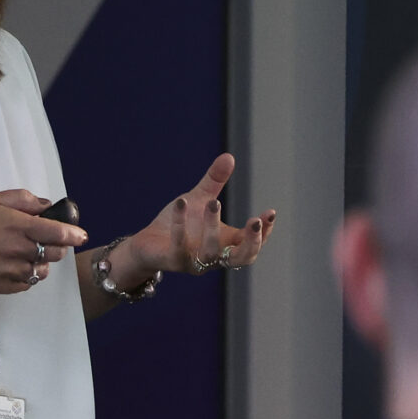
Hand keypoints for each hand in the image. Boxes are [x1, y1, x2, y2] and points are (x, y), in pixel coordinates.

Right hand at [0, 190, 86, 296]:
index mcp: (19, 226)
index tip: (80, 235)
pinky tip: (14, 266)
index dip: (74, 234)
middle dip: (56, 246)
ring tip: (25, 254)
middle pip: (55, 253)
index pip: (59, 233)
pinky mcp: (3, 287)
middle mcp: (20, 250)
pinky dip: (26, 276)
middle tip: (43, 240)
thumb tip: (45, 205)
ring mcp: (12, 271)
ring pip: (41, 270)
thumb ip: (21, 200)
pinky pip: (27, 284)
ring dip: (40, 262)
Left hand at [109, 154, 277, 290]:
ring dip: (213, 227)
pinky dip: (181, 225)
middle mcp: (215, 257)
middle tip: (255, 221)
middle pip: (243, 258)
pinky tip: (181, 203)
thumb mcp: (200, 199)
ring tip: (213, 202)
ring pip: (211, 252)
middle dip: (252, 242)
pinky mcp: (173, 261)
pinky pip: (179, 246)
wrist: (148, 243)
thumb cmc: (180, 224)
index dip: (265, 233)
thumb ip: (215, 182)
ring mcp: (194, 262)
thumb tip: (229, 156)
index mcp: (227, 244)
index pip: (253, 244)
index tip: (270, 213)